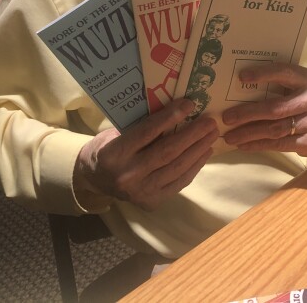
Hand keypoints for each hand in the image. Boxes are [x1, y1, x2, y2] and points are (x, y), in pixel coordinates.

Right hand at [73, 98, 217, 210]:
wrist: (95, 179)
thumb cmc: (108, 147)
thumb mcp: (117, 131)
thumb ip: (141, 124)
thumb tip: (175, 108)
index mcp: (114, 153)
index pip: (147, 132)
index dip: (170, 117)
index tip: (189, 104)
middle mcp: (127, 175)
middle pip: (167, 151)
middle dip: (192, 134)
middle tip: (209, 121)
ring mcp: (141, 192)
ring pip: (177, 167)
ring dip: (198, 149)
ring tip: (211, 134)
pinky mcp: (152, 202)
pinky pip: (179, 182)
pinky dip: (194, 166)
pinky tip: (204, 152)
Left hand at [221, 62, 306, 155]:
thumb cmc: (306, 100)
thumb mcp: (299, 86)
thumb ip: (279, 85)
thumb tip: (239, 89)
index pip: (285, 73)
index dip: (264, 74)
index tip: (242, 77)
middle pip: (276, 108)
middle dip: (248, 113)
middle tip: (227, 118)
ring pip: (276, 129)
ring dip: (250, 133)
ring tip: (230, 136)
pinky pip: (281, 144)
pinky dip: (260, 145)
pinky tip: (245, 145)